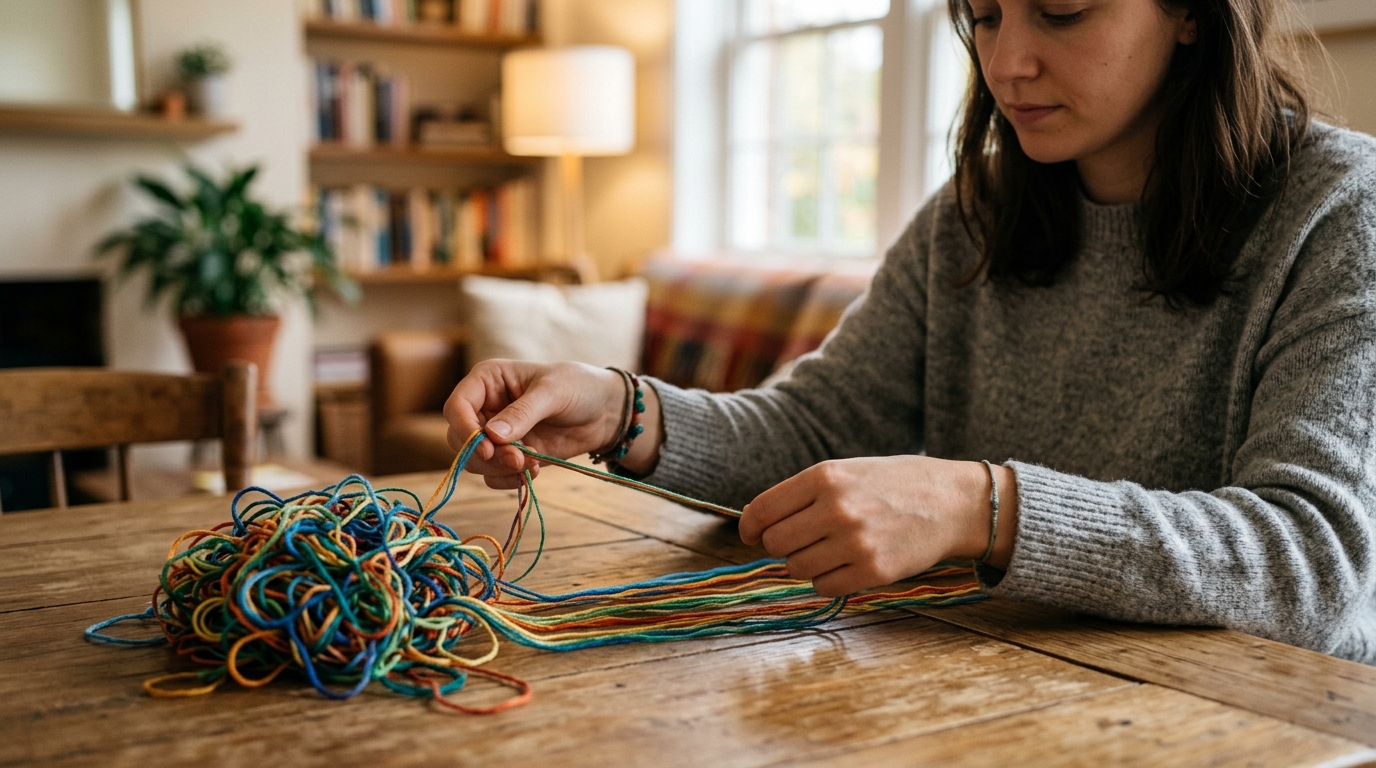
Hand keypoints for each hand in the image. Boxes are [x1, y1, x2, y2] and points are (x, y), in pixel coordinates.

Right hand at [443, 360, 661, 488]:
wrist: (604, 412)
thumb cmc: (578, 387)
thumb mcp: (553, 392)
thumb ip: (522, 412)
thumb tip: (492, 435)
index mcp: (487, 380)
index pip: (457, 407)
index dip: (465, 429)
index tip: (487, 448)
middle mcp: (485, 407)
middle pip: (459, 439)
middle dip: (485, 455)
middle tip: (517, 459)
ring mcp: (495, 434)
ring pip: (474, 461)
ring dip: (498, 469)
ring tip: (532, 463)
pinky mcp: (509, 455)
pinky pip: (493, 476)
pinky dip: (509, 479)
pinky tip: (534, 470)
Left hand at [737, 456, 1017, 596]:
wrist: (951, 502)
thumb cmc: (893, 484)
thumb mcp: (847, 471)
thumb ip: (803, 493)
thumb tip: (756, 521)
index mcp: (825, 477)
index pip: (762, 510)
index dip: (749, 527)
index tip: (750, 535)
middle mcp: (836, 508)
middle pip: (775, 543)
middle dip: (780, 546)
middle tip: (799, 542)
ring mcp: (855, 541)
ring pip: (797, 568)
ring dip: (804, 564)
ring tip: (828, 551)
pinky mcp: (873, 570)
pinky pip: (824, 586)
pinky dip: (826, 580)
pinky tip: (844, 565)